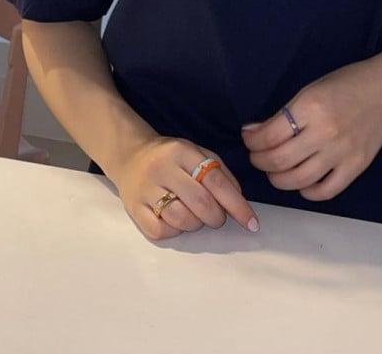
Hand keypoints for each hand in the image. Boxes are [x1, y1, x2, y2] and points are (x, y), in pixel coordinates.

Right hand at [110, 135, 260, 240]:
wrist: (130, 156)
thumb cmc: (172, 157)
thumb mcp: (197, 153)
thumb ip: (220, 173)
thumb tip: (239, 201)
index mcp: (182, 151)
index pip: (215, 181)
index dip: (237, 205)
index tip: (251, 223)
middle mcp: (162, 168)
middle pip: (200, 203)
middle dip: (217, 217)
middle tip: (217, 217)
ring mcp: (145, 189)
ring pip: (181, 219)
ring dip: (196, 224)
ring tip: (194, 215)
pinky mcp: (134, 209)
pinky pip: (162, 231)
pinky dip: (175, 231)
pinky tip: (175, 220)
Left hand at [241, 60, 381, 201]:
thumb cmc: (347, 83)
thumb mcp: (310, 89)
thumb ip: (285, 114)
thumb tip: (256, 132)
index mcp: (311, 107)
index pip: (269, 135)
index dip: (252, 141)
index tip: (249, 138)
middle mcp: (325, 132)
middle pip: (279, 160)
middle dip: (259, 160)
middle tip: (257, 156)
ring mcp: (342, 152)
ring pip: (298, 180)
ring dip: (277, 178)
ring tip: (274, 170)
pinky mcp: (356, 167)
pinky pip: (325, 191)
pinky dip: (307, 192)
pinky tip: (301, 182)